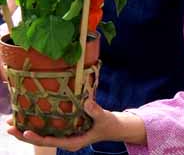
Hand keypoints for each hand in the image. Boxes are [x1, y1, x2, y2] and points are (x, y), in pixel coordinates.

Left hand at [6, 100, 143, 150]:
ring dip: (26, 128)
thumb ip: (95, 111)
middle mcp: (65, 140)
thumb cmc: (109, 124)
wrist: (113, 127)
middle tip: (8, 126)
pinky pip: (48, 128)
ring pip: (41, 134)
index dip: (36, 137)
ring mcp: (64, 135)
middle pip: (40, 139)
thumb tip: (85, 102)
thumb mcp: (104, 118)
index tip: (25, 131)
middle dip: (24, 134)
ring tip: (11, 121)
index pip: (50, 141)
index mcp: (73, 142)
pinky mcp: (65, 129)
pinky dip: (37, 122)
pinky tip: (29, 115)